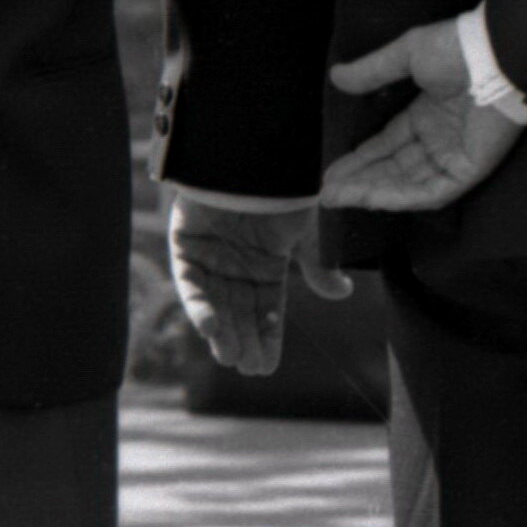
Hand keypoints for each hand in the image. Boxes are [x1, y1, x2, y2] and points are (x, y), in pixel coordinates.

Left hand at [164, 187, 344, 379]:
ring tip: (229, 357)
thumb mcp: (308, 232)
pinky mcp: (184, 249)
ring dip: (221, 331)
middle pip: (240, 313)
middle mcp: (237, 267)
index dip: (267, 338)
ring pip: (215, 305)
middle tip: (247, 367)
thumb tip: (341, 294)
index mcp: (267, 266)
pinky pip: (190, 285)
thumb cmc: (284, 190)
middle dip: (244, 340)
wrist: (251, 158)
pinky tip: (210, 329)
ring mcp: (210, 259)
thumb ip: (317, 265)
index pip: (267, 311)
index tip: (266, 367)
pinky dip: (199, 307)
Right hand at [317, 20, 526, 218]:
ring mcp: (455, 155)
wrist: (499, 56)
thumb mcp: (408, 54)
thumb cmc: (459, 50)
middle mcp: (440, 138)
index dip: (360, 160)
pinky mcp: (469, 169)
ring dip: (371, 193)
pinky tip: (369, 198)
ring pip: (408, 185)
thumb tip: (337, 77)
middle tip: (326, 192)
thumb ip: (374, 70)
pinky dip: (400, 197)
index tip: (331, 171)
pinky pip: (431, 192)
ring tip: (336, 197)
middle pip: (394, 169)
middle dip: (359, 181)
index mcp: (429, 114)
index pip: (388, 145)